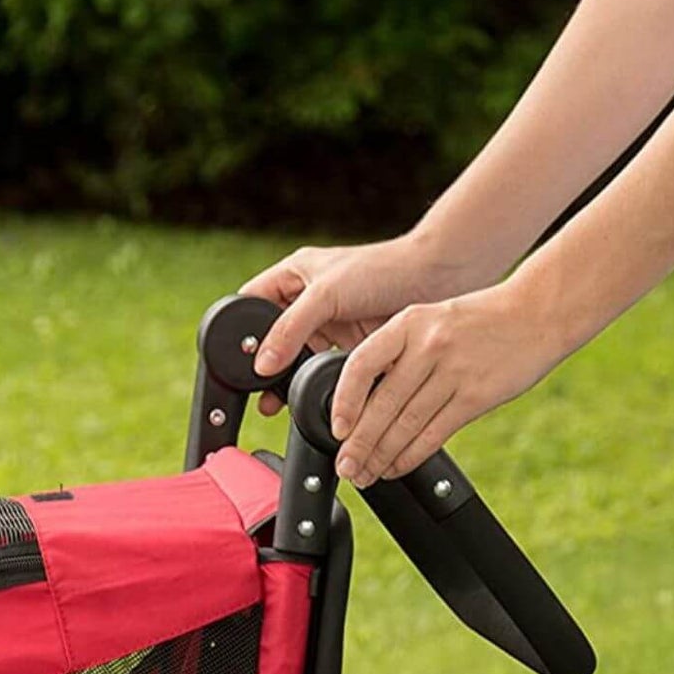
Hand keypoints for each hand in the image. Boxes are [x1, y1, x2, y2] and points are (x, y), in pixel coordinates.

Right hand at [237, 234, 472, 412]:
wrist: (439, 278)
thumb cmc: (383, 269)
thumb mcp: (326, 295)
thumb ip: (290, 328)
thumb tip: (262, 366)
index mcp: (292, 277)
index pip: (250, 304)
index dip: (240, 329)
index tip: (234, 360)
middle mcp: (307, 301)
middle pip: (271, 338)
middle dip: (263, 364)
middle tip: (256, 390)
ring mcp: (329, 325)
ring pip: (297, 358)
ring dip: (289, 379)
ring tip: (277, 403)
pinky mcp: (351, 345)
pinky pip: (325, 369)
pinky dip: (318, 385)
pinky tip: (312, 399)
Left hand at [329, 281, 571, 485]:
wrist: (540, 311)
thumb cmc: (478, 320)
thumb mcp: (430, 319)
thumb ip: (397, 352)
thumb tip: (359, 399)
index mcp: (408, 323)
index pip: (361, 365)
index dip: (344, 401)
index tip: (336, 428)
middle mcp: (428, 346)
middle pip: (383, 405)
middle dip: (359, 443)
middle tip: (345, 467)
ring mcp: (454, 372)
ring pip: (407, 425)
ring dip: (381, 456)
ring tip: (365, 474)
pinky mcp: (477, 397)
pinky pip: (434, 434)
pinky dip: (410, 456)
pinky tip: (395, 467)